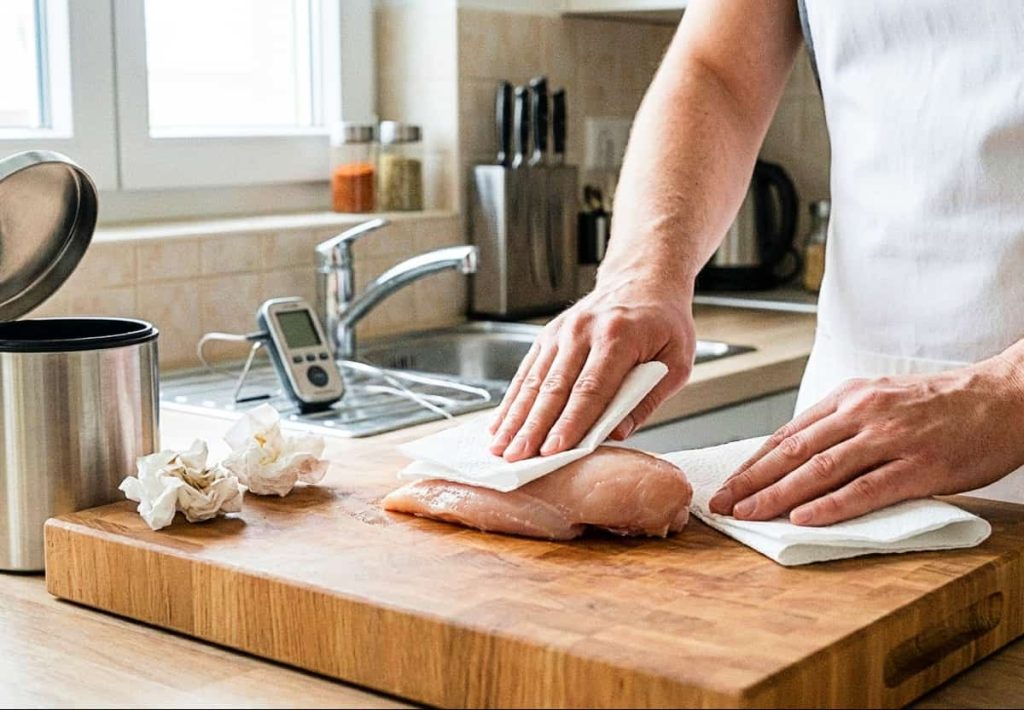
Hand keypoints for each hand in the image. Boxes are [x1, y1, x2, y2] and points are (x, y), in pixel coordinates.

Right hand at [488, 278, 695, 461]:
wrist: (642, 280)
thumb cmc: (663, 324)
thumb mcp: (676, 361)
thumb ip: (647, 399)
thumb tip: (616, 433)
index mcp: (619, 337)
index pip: (590, 389)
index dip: (570, 423)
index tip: (553, 451)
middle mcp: (583, 331)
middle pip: (554, 387)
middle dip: (533, 427)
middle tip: (517, 457)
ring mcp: (561, 331)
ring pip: (533, 381)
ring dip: (515, 418)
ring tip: (500, 447)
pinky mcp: (548, 336)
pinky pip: (527, 372)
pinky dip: (512, 400)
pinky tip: (500, 423)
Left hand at [708, 357, 1023, 524]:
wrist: (1004, 397)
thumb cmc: (941, 403)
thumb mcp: (881, 398)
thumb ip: (842, 423)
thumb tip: (798, 453)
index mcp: (849, 397)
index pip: (787, 434)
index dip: (753, 462)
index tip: (728, 484)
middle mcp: (862, 414)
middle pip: (793, 451)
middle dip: (752, 480)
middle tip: (722, 504)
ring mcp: (890, 440)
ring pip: (820, 470)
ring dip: (778, 495)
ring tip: (748, 514)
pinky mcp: (919, 467)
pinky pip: (866, 489)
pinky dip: (831, 506)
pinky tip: (804, 519)